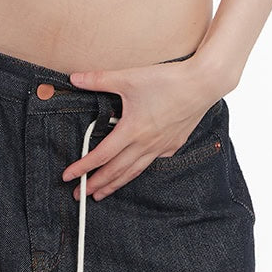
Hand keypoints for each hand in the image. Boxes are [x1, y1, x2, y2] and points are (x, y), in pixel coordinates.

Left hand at [61, 58, 221, 201]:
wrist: (202, 84)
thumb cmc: (168, 80)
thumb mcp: (129, 77)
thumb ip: (99, 79)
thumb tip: (74, 78)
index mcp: (132, 130)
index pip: (101, 155)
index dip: (83, 167)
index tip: (69, 177)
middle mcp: (146, 143)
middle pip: (116, 170)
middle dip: (96, 184)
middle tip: (81, 194)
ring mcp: (161, 146)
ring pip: (134, 171)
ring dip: (116, 184)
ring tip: (102, 194)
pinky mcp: (174, 143)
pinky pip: (152, 162)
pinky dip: (139, 170)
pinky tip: (134, 170)